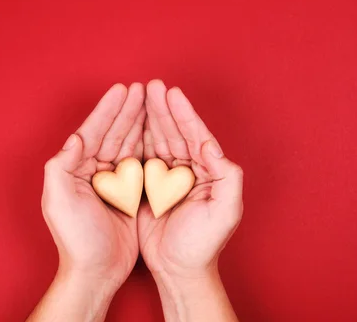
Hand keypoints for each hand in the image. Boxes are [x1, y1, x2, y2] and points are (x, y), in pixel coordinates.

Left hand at [29, 83, 144, 321]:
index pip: (93, 132)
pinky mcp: (129, 192)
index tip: (122, 89)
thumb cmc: (76, 240)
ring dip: (138, 121)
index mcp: (75, 169)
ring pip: (127, 143)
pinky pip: (140, 161)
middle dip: (127, 109)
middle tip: (142, 88)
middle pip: (112, 132)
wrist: (96, 270)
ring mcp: (113, 180)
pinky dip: (148, 144)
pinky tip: (158, 130)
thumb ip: (61, 168)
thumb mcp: (60, 203)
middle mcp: (93, 170)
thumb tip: (75, 138)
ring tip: (151, 100)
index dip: (107, 110)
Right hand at [138, 79, 242, 320]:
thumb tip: (209, 144)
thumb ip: (226, 175)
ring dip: (150, 118)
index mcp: (209, 172)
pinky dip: (136, 139)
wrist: (179, 269)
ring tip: (139, 96)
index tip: (172, 93)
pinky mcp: (150, 187)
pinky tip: (130, 123)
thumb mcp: (226, 211)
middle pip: (175, 133)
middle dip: (163, 109)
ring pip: (158, 141)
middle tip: (151, 86)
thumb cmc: (204, 244)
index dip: (184, 114)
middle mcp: (190, 170)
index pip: (196, 136)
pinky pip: (142, 158)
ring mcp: (168, 178)